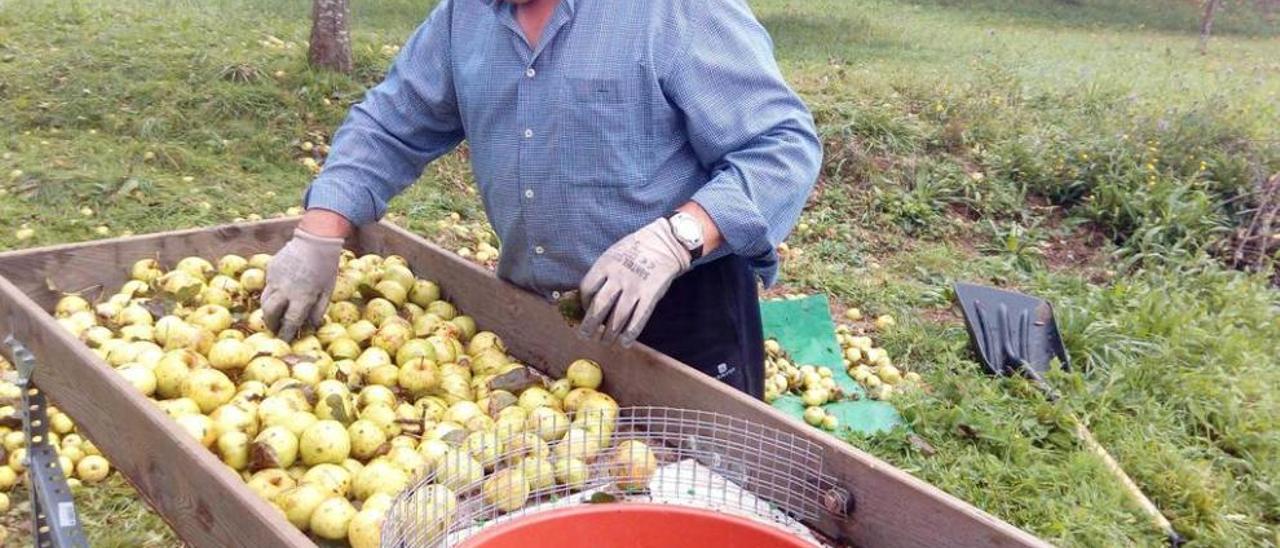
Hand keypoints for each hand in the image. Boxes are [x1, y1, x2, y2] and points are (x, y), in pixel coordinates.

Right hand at [261, 227, 344, 341]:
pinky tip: (280, 292)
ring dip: (268, 310)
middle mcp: (284, 290)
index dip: (286, 334)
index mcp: (301, 297)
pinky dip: (272, 292)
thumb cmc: (326, 267)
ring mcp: (275, 278)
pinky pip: (268, 285)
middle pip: (270, 313)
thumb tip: (309, 327)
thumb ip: (317, 311)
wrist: (316, 239)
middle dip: (271, 324)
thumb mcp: (327, 291)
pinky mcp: (270, 269)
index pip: (290, 322)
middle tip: (275, 329)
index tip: (285, 341)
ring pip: (264, 300)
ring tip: (274, 315)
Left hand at [578, 218, 691, 346]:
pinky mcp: (650, 296)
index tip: (585, 310)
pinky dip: (630, 334)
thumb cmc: (635, 248)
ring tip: (604, 342)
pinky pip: (638, 319)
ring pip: (617, 317)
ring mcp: (635, 288)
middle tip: (584, 336)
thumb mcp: (613, 254)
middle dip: (590, 325)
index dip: (583, 303)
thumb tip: (587, 296)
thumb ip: (601, 273)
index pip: (587, 288)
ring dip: (609, 334)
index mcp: (605, 265)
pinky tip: (625, 342)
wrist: (664, 243)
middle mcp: (618, 278)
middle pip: (599, 306)